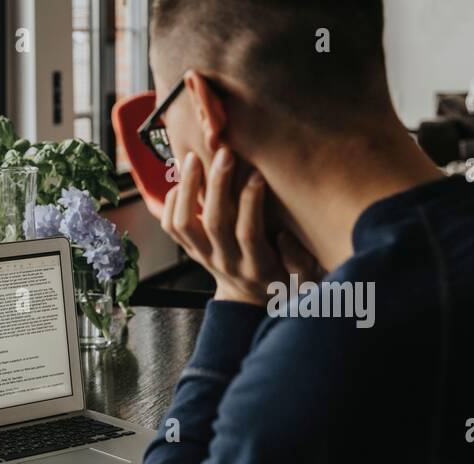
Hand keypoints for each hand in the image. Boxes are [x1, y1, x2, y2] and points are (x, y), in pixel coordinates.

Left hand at [162, 148, 321, 306]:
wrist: (247, 300)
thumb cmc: (279, 280)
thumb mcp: (302, 278)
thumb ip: (299, 259)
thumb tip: (284, 236)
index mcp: (256, 265)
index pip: (248, 233)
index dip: (251, 203)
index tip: (256, 174)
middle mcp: (225, 261)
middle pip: (214, 223)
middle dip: (218, 185)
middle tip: (224, 152)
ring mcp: (203, 257)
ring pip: (184, 224)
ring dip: (187, 189)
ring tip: (192, 158)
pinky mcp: (190, 251)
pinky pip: (171, 228)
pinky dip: (171, 202)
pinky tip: (180, 180)